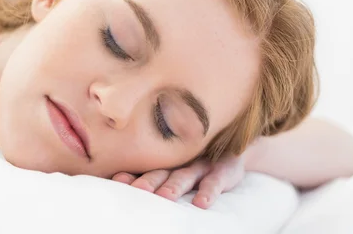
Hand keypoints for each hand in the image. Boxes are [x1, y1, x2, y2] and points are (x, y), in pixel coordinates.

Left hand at [111, 152, 245, 208]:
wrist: (234, 148)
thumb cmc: (196, 163)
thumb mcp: (175, 169)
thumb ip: (153, 176)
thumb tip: (118, 182)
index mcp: (166, 163)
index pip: (145, 169)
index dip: (132, 174)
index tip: (117, 181)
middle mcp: (181, 162)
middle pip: (161, 172)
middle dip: (149, 181)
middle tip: (137, 190)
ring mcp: (202, 165)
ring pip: (185, 176)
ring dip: (175, 186)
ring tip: (165, 197)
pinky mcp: (223, 170)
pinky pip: (215, 182)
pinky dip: (208, 192)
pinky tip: (201, 204)